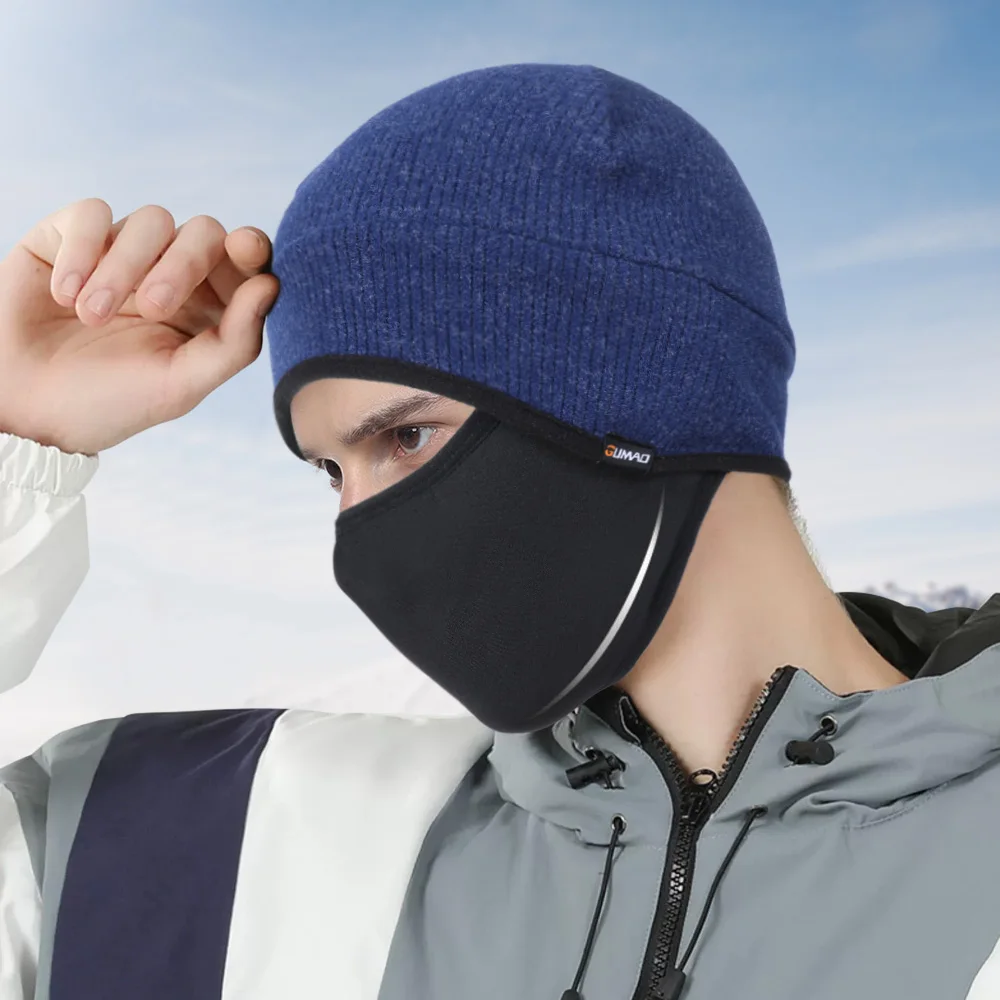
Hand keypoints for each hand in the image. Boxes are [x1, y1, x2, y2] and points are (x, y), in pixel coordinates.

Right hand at [0, 198, 278, 454]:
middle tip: (151, 308)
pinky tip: (64, 295)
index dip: (250, 249)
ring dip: (124, 268)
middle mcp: (170, 275)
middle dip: (183, 265)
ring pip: (150, 221)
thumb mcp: (180, 385)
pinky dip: (82, 250)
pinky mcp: (69, 239)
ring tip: (91, 317)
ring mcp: (121, 254)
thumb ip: (234, 342)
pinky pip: (91, 213)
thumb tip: (270, 285)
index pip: (242, 263)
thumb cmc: (109, 403)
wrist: (25, 411)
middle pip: (202, 233)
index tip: (245, 248)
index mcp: (207, 309)